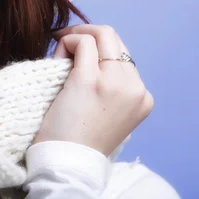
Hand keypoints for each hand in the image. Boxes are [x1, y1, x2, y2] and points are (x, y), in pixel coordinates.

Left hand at [33, 25, 153, 155]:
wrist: (68, 163)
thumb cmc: (78, 138)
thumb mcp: (107, 111)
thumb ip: (108, 84)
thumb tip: (84, 48)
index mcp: (142, 97)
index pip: (122, 56)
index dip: (97, 49)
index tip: (76, 53)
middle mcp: (135, 88)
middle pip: (114, 39)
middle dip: (87, 34)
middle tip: (64, 41)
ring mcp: (116, 83)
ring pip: (102, 34)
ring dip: (76, 36)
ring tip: (59, 52)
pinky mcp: (92, 81)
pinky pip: (83, 43)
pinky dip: (67, 41)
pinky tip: (56, 55)